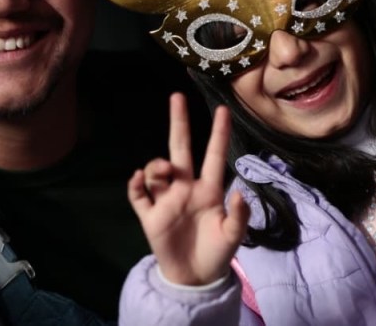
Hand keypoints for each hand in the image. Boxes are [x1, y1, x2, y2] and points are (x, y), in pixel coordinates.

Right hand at [127, 93, 249, 285]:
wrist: (195, 278)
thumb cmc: (217, 253)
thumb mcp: (233, 237)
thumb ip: (239, 216)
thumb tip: (240, 191)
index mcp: (208, 189)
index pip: (213, 155)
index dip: (218, 133)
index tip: (223, 109)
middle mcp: (185, 188)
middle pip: (180, 148)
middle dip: (179, 123)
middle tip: (176, 97)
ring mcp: (165, 200)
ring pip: (156, 171)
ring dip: (157, 164)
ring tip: (162, 169)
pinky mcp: (150, 215)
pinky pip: (138, 195)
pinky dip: (135, 185)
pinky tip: (138, 179)